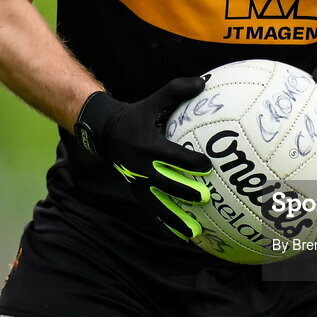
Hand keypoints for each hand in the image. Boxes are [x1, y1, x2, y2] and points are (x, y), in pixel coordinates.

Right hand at [74, 77, 211, 239]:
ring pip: (158, 205)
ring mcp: (139, 183)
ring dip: (176, 220)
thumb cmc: (139, 114)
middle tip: (206, 198)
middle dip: (185, 192)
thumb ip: (178, 90)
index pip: (171, 156)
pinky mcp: (138, 192)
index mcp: (148, 146)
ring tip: (195, 233)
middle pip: (166, 184)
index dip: (189, 161)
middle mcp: (142, 168)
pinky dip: (168, 223)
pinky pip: (154, 211)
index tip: (208, 164)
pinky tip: (185, 235)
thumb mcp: (156, 99)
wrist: (108, 133)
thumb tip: (205, 81)